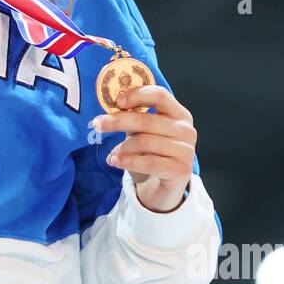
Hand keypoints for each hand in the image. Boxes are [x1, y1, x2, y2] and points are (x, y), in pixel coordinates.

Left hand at [91, 84, 195, 212]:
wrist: (163, 188)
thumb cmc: (152, 154)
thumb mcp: (144, 133)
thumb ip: (134, 119)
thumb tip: (109, 112)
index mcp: (179, 114)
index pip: (160, 95)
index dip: (137, 95)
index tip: (117, 101)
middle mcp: (186, 130)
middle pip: (147, 120)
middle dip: (118, 121)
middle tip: (97, 124)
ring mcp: (186, 151)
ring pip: (145, 142)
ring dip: (122, 148)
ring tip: (112, 154)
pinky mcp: (181, 170)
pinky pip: (148, 163)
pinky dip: (127, 162)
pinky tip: (114, 162)